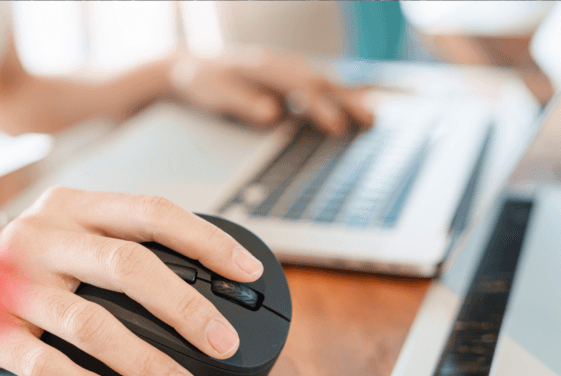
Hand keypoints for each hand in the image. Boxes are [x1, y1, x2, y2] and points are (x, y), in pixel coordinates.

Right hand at [0, 188, 263, 375]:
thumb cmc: (21, 262)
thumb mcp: (67, 231)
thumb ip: (121, 243)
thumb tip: (203, 277)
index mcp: (72, 207)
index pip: (152, 212)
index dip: (206, 240)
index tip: (246, 271)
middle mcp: (43, 237)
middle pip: (128, 266)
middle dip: (186, 308)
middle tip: (223, 343)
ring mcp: (14, 286)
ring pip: (91, 323)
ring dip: (146, 362)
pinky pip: (49, 366)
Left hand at [168, 49, 373, 133]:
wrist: (189, 67)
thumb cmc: (202, 81)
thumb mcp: (216, 93)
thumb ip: (243, 103)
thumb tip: (273, 114)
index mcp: (264, 66)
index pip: (301, 87)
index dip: (321, 107)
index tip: (338, 127)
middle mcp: (280, 63)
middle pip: (321, 81)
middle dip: (347, 101)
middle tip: (370, 121)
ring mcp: (285, 68)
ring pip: (324, 81)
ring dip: (348, 97)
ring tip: (372, 117)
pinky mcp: (286, 77)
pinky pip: (317, 85)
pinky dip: (337, 94)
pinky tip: (353, 106)